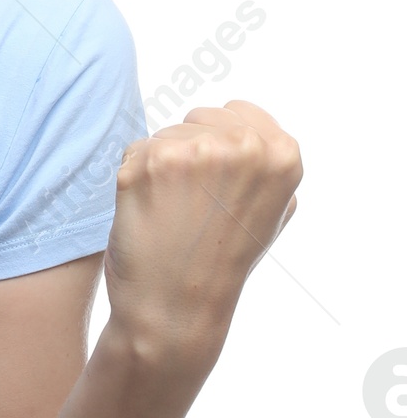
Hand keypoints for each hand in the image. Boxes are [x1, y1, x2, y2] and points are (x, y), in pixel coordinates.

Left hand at [103, 100, 301, 362]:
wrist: (177, 307)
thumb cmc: (221, 261)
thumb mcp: (272, 208)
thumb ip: (265, 161)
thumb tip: (247, 125)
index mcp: (282, 154)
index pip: (237, 110)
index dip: (219, 143)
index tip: (216, 184)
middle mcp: (244, 146)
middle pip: (198, 117)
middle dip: (189, 151)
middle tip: (194, 205)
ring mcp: (197, 151)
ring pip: (165, 134)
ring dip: (160, 166)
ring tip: (175, 212)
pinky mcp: (152, 161)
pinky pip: (135, 150)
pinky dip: (134, 177)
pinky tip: (150, 211)